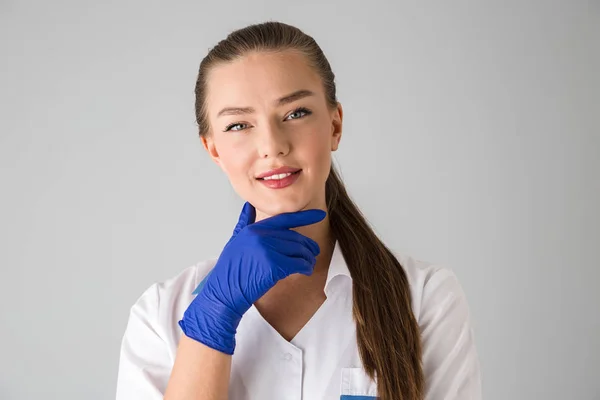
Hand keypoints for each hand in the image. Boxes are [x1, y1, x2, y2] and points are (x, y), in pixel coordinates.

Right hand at [179, 201, 325, 354]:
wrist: (224, 293)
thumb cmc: (229, 271)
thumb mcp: (234, 241)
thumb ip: (244, 222)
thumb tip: (248, 206)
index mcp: (254, 229)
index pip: (284, 219)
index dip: (304, 216)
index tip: (319, 214)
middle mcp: (262, 236)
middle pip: (295, 237)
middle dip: (307, 246)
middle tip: (313, 252)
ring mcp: (268, 250)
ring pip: (299, 251)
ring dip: (307, 259)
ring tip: (308, 264)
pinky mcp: (274, 265)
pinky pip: (299, 264)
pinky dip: (305, 268)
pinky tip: (305, 271)